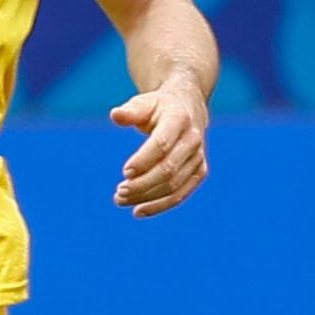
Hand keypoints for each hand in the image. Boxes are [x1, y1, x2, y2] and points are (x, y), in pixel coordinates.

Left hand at [108, 71, 208, 216]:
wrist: (189, 108)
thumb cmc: (159, 107)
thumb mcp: (144, 103)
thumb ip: (130, 111)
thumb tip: (115, 115)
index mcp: (179, 119)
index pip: (162, 145)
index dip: (144, 160)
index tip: (124, 172)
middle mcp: (193, 140)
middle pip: (168, 170)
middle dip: (142, 184)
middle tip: (119, 192)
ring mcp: (198, 158)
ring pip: (173, 186)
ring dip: (147, 197)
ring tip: (121, 200)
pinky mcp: (199, 172)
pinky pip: (181, 194)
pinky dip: (160, 206)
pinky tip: (138, 211)